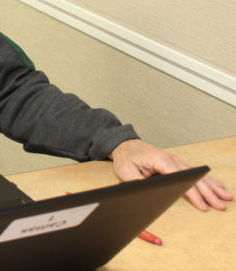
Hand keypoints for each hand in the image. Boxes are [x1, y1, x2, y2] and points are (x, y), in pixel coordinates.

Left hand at [109, 139, 232, 210]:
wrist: (124, 144)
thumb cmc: (126, 157)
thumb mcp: (127, 172)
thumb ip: (140, 183)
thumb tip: (152, 193)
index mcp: (161, 160)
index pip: (182, 179)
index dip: (193, 194)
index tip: (202, 205)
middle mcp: (172, 159)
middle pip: (194, 177)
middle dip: (208, 193)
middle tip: (220, 206)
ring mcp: (175, 160)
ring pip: (197, 175)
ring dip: (212, 186)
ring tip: (226, 196)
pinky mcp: (175, 162)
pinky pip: (194, 171)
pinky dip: (207, 179)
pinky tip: (217, 185)